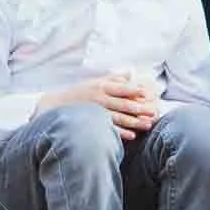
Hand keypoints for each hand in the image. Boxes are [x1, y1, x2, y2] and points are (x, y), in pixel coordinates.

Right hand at [40, 73, 158, 140]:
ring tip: (148, 124)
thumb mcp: (94, 82)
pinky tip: (132, 135)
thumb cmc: (78, 94)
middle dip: (140, 108)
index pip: (121, 88)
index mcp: (101, 87)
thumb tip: (130, 73)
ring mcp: (96, 113)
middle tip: (154, 111)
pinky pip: (108, 129)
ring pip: (118, 117)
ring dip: (134, 121)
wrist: (55, 107)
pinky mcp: (92, 125)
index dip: (135, 90)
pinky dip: (120, 132)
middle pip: (123, 104)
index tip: (149, 93)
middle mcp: (99, 99)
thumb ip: (113, 78)